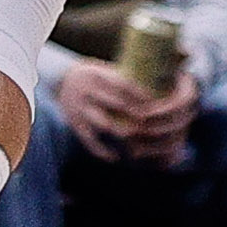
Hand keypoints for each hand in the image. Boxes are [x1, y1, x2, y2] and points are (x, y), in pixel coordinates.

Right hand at [58, 59, 199, 165]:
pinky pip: (89, 141)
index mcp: (96, 73)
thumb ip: (128, 76)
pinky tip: (116, 157)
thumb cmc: (94, 77)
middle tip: (155, 124)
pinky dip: (103, 151)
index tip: (157, 103)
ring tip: (140, 141)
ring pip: (105, 124)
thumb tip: (166, 70)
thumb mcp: (106, 69)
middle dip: (137, 116)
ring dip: (124, 133)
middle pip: (116, 104)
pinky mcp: (74, 125)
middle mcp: (87, 90)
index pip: (122, 83)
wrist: (60, 82)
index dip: (141, 95)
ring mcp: (79, 109)